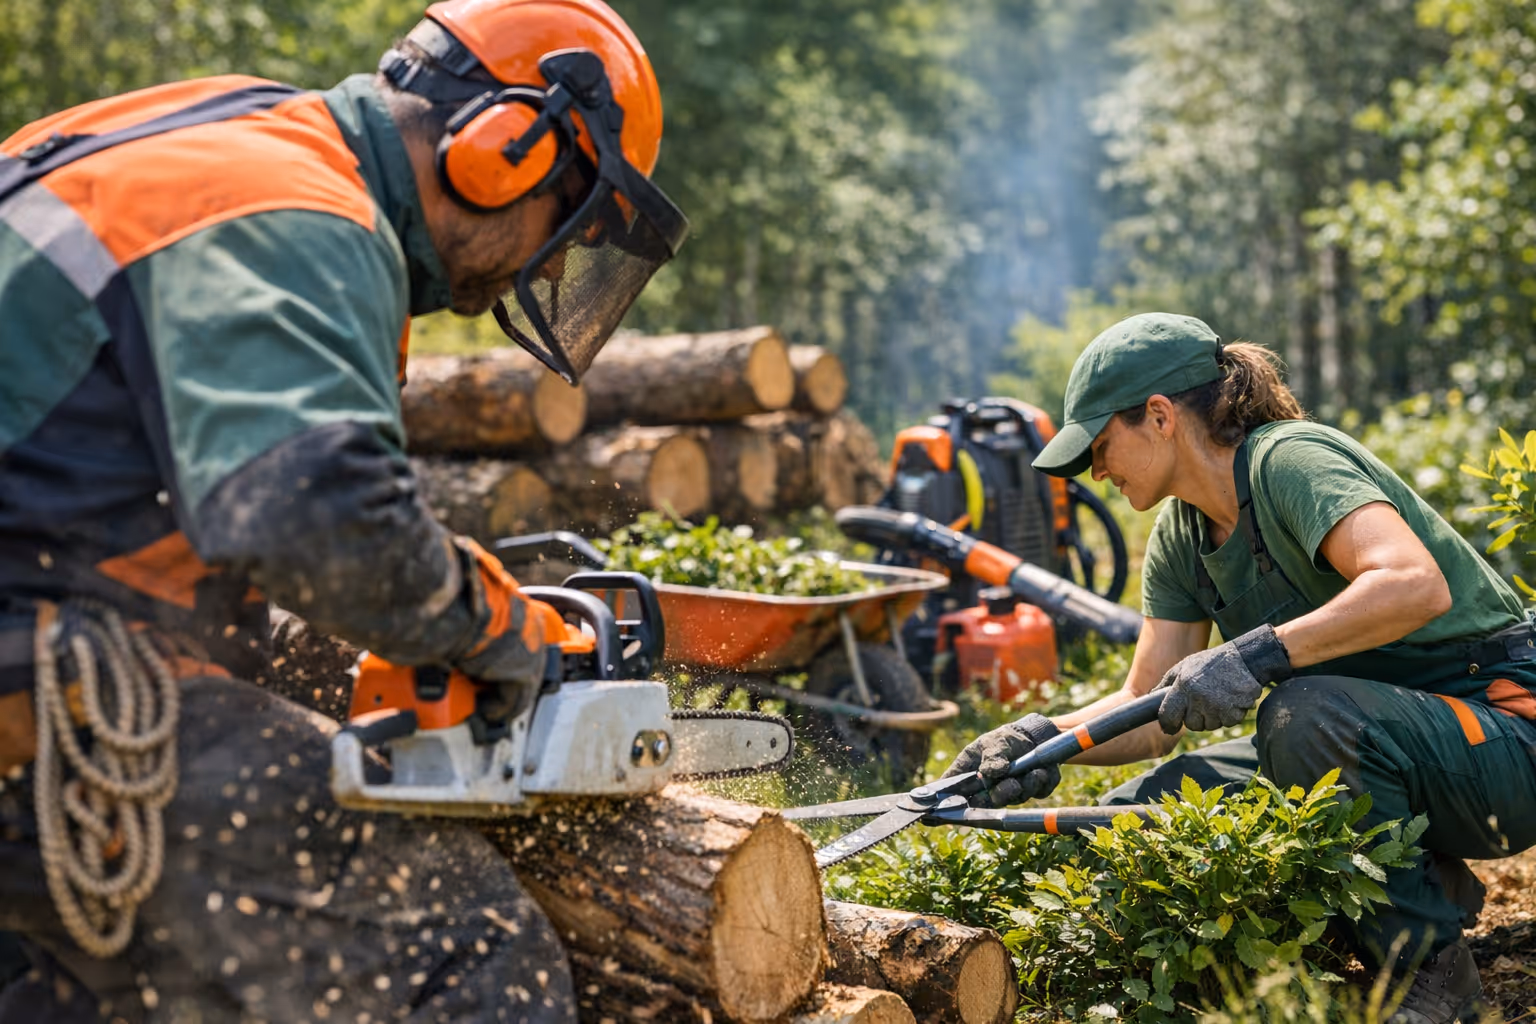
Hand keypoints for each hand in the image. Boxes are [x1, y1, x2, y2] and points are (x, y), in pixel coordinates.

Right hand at [941, 713, 1060, 807]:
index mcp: (969, 776)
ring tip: (1034, 772)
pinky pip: (1036, 794)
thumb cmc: (1003, 739)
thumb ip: (991, 757)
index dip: (953, 803)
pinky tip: (1041, 771)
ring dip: (1025, 786)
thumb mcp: (993, 742)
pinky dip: (1040, 783)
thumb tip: (988, 772)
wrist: (1031, 736)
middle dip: (1002, 794)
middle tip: (1012, 784)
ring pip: (1015, 800)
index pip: (953, 794)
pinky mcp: (1030, 793)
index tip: (964, 800)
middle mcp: (987, 790)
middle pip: (987, 804)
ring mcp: (1009, 794)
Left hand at [1155, 623, 1290, 733]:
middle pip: (1191, 725)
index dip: (1167, 724)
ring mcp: (1217, 707)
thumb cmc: (1210, 663)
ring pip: (1210, 725)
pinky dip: (1228, 715)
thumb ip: (1165, 682)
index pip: (1168, 715)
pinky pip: (1227, 723)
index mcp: (1183, 686)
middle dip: (1194, 718)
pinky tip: (1229, 700)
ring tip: (1217, 698)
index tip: (1169, 727)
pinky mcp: (1234, 713)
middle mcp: (1199, 698)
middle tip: (1201, 704)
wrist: (1244, 659)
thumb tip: (1149, 696)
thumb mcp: (1184, 666)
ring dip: (1212, 717)